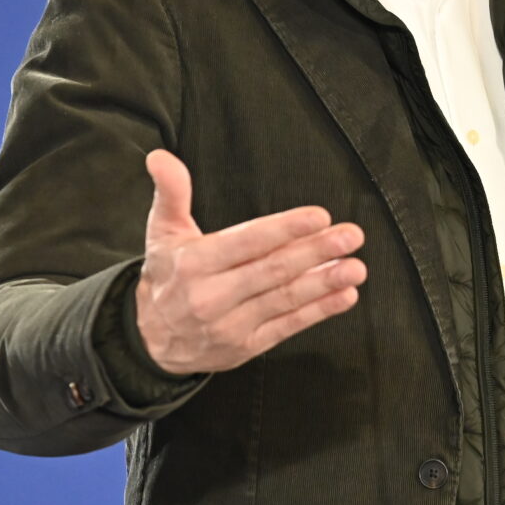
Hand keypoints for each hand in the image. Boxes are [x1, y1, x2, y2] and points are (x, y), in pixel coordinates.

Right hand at [134, 149, 366, 374]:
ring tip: (356, 268)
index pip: (246, 242)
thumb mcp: (161, 233)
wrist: (149, 340)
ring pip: (284, 300)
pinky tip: (345, 296)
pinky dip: (319, 311)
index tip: (318, 217)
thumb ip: (171, 193)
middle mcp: (212, 297)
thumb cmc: (167, 276)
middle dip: (316, 251)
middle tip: (350, 236)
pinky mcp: (246, 347)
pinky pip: (288, 327)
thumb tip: (161, 157)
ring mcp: (231, 325)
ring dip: (325, 283)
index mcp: (195, 263)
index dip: (284, 230)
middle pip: (272, 270)